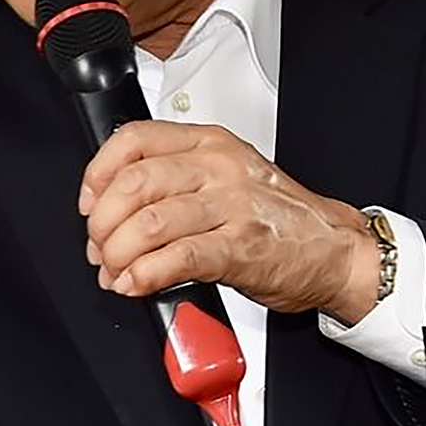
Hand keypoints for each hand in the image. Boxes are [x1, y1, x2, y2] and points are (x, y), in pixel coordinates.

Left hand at [77, 121, 377, 320]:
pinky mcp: (239, 248)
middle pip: (133, 184)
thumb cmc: (280, 216)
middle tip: (99, 247)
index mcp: (209, 143)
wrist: (336, 250)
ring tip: (114, 271)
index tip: (89, 203)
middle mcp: (218, 168)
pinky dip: (144, 276)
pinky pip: (175, 258)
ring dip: (118, 254)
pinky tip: (135, 284)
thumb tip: (113, 204)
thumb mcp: (227, 175)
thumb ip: (175, 178)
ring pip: (148, 223)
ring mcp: (231, 206)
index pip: (134, 140)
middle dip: (102, 223)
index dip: (98, 173)